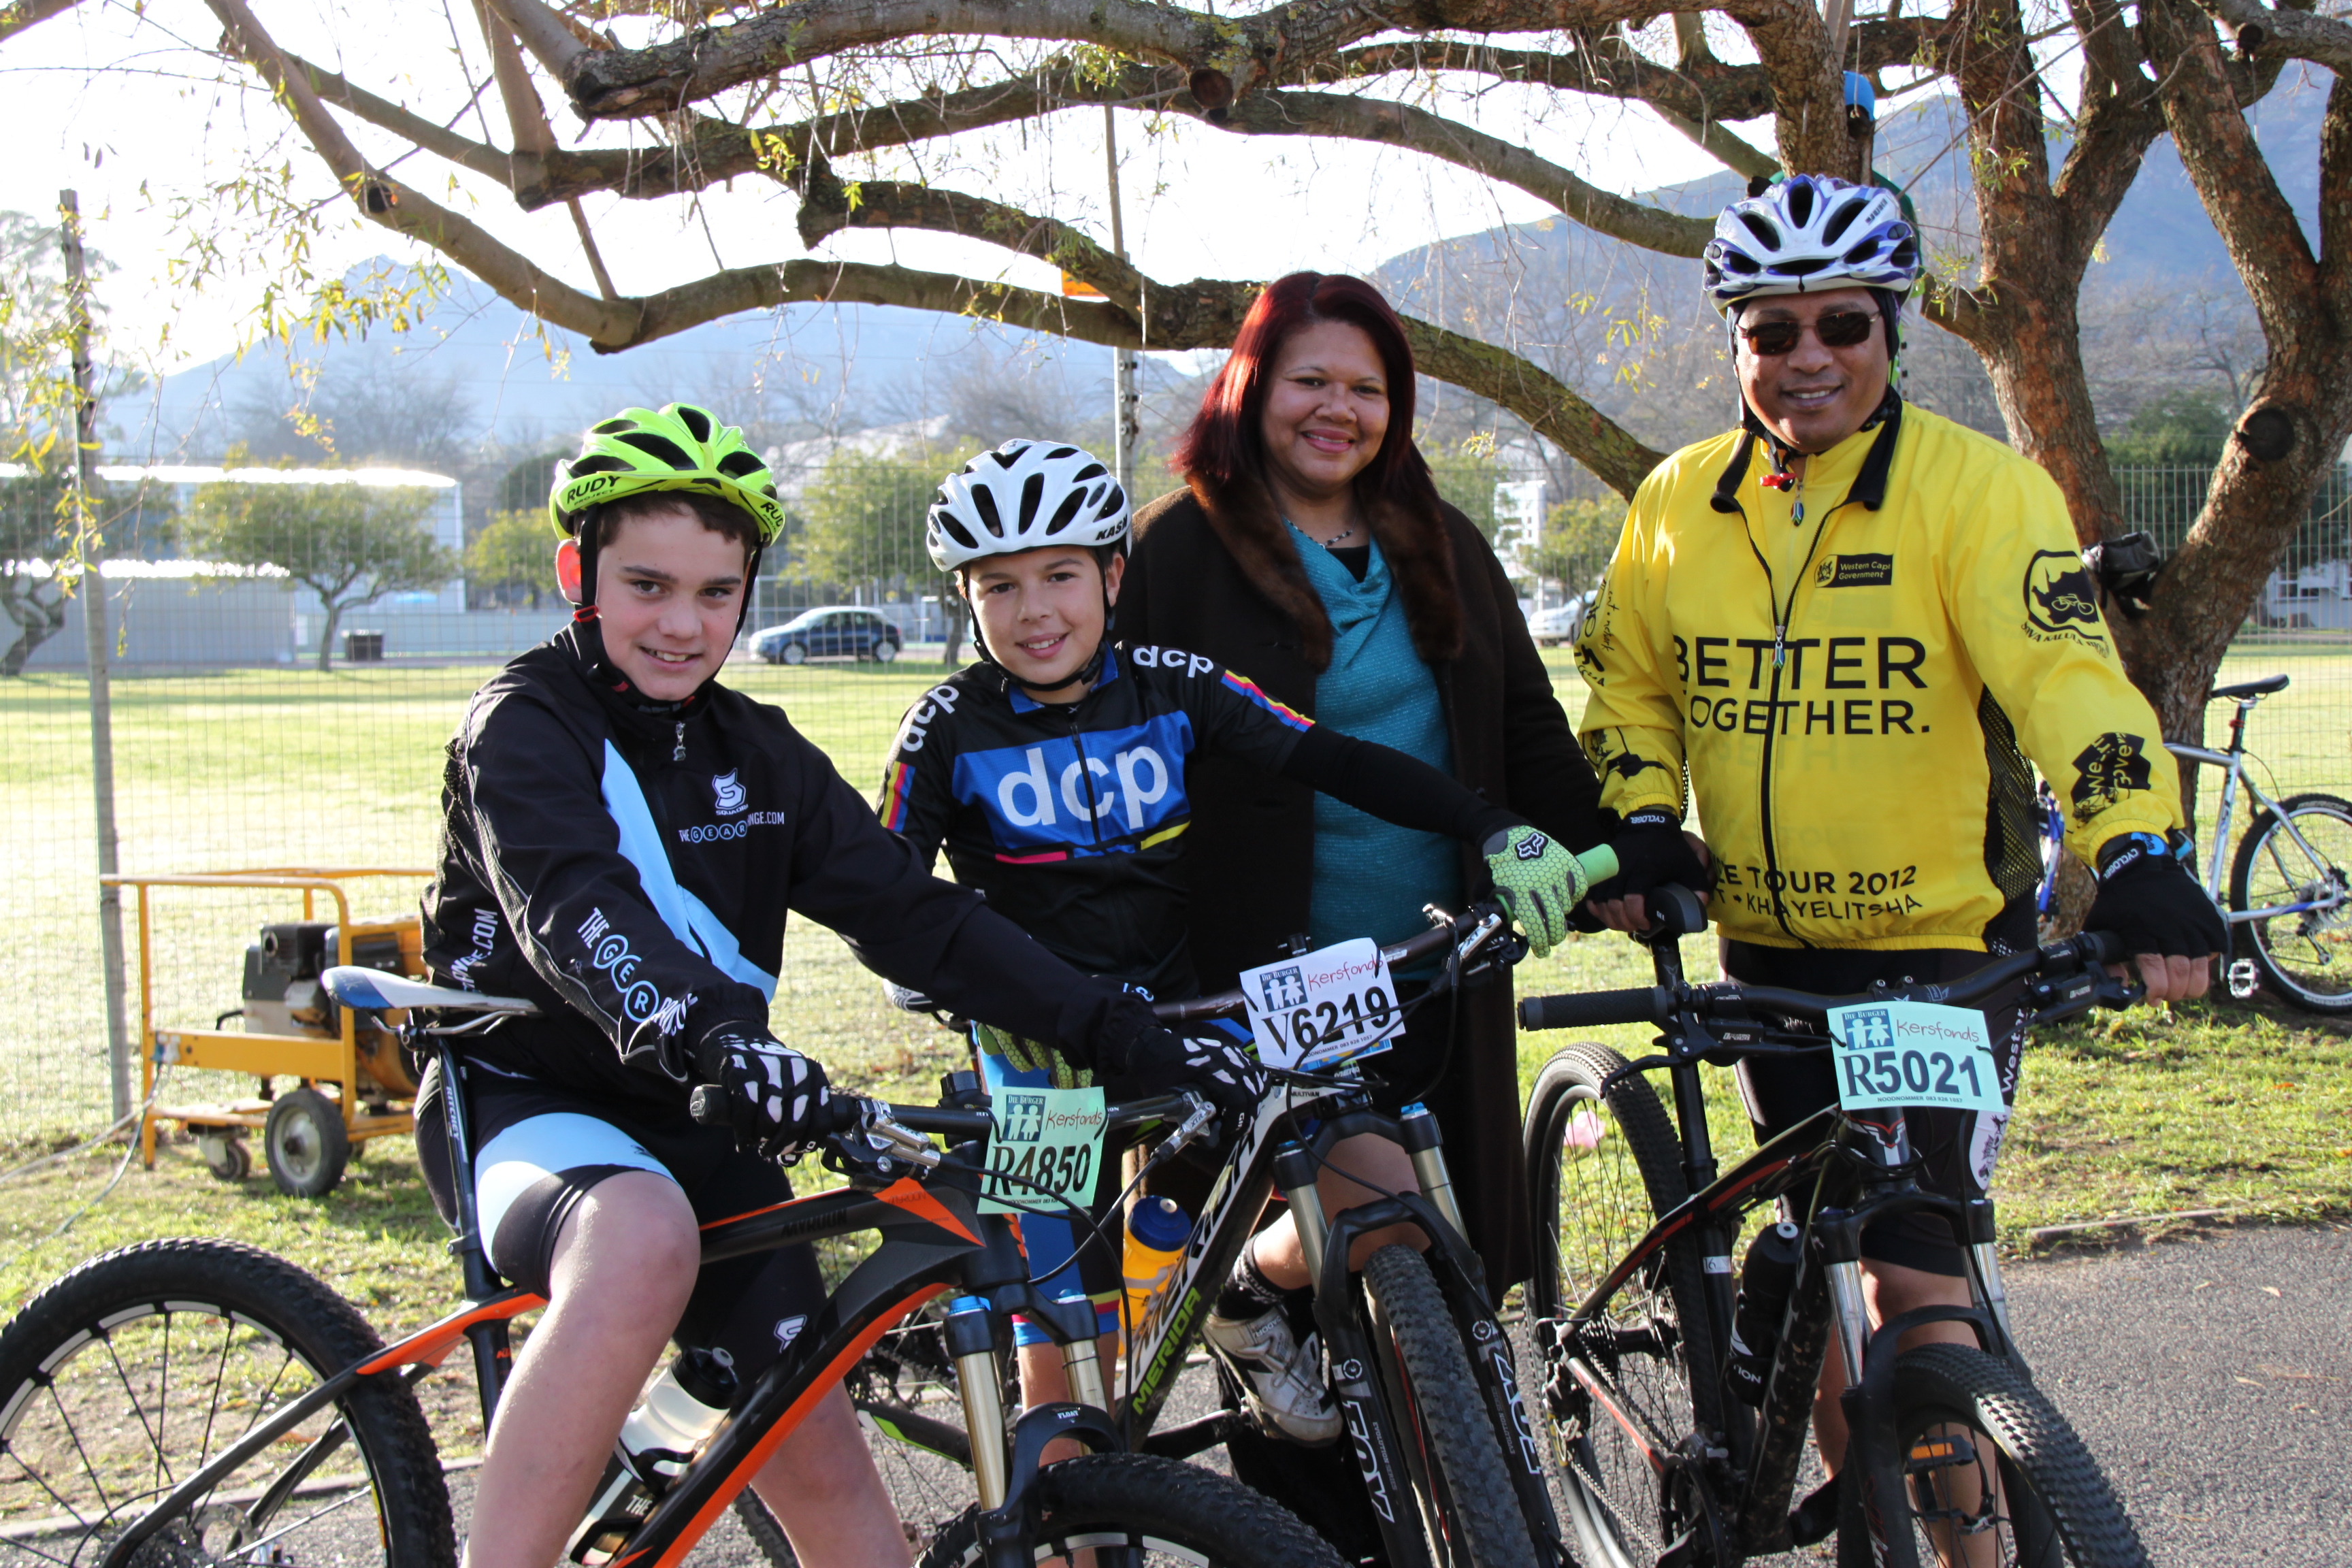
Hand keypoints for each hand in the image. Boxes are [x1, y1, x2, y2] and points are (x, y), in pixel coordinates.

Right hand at [694, 1027, 834, 1158]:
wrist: (737, 1038)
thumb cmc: (767, 1074)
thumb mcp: (790, 1085)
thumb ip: (798, 1114)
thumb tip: (793, 1156)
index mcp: (814, 1074)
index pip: (821, 1120)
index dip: (807, 1143)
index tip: (794, 1152)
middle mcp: (796, 1069)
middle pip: (796, 1123)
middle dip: (781, 1145)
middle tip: (770, 1152)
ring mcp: (769, 1067)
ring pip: (770, 1119)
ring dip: (761, 1139)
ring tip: (755, 1143)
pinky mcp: (742, 1069)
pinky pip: (746, 1109)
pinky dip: (743, 1131)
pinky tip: (742, 1140)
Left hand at [1098, 1013, 1264, 1135]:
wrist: (1155, 1048)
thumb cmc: (1158, 1075)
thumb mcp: (1168, 1103)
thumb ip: (1190, 1124)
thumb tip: (1212, 1143)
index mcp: (1210, 1069)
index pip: (1238, 1100)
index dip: (1235, 1123)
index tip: (1225, 1134)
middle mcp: (1226, 1058)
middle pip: (1252, 1093)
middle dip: (1244, 1117)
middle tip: (1231, 1131)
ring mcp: (1232, 1052)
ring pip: (1259, 1082)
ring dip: (1252, 1103)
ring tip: (1237, 1115)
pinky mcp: (1234, 1052)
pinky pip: (1256, 1071)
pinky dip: (1255, 1087)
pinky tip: (1243, 1098)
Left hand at [1483, 826, 1599, 956]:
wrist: (1510, 834)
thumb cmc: (1499, 864)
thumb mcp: (1489, 886)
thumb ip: (1492, 906)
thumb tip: (1493, 926)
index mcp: (1519, 891)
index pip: (1534, 926)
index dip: (1540, 943)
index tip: (1542, 952)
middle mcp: (1539, 883)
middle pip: (1555, 920)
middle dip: (1555, 936)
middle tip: (1552, 941)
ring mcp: (1555, 871)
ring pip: (1567, 905)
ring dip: (1562, 913)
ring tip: (1555, 913)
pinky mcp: (1567, 862)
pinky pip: (1579, 887)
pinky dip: (1575, 896)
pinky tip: (1566, 899)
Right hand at [1585, 812, 1710, 932]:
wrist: (1649, 825)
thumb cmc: (1672, 849)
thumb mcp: (1691, 866)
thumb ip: (1698, 889)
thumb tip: (1698, 911)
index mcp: (1645, 870)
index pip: (1633, 900)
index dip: (1637, 917)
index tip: (1646, 924)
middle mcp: (1623, 869)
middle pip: (1614, 904)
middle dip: (1624, 922)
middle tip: (1635, 926)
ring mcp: (1609, 868)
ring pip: (1600, 901)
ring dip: (1610, 918)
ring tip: (1623, 923)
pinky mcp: (1601, 868)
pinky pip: (1592, 894)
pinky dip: (1597, 908)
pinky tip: (1608, 914)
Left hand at [2085, 834, 2224, 1003]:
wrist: (2145, 865)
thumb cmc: (2120, 900)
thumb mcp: (2100, 924)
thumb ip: (2106, 956)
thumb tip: (2119, 984)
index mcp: (2142, 930)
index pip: (2156, 969)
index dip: (2157, 990)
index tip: (2152, 998)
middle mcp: (2172, 926)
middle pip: (2181, 973)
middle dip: (2174, 993)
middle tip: (2167, 995)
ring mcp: (2195, 922)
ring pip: (2202, 968)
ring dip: (2192, 985)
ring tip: (2181, 987)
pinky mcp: (2213, 919)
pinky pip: (2217, 952)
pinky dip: (2207, 963)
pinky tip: (2193, 963)